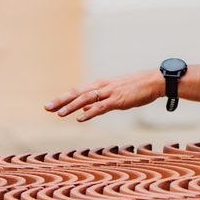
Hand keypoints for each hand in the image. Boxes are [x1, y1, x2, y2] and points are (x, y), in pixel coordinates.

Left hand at [44, 70, 161, 121]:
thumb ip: (97, 102)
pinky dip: (90, 112)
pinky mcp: (118, 99)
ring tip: (59, 113)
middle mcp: (102, 86)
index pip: (77, 91)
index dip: (63, 98)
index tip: (50, 105)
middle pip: (77, 92)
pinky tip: (80, 118)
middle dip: (61, 100)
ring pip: (86, 98)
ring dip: (72, 105)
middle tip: (46, 108)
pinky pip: (101, 106)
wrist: (153, 82)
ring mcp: (110, 92)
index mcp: (100, 85)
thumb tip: (82, 110)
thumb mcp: (113, 95)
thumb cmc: (134, 88)